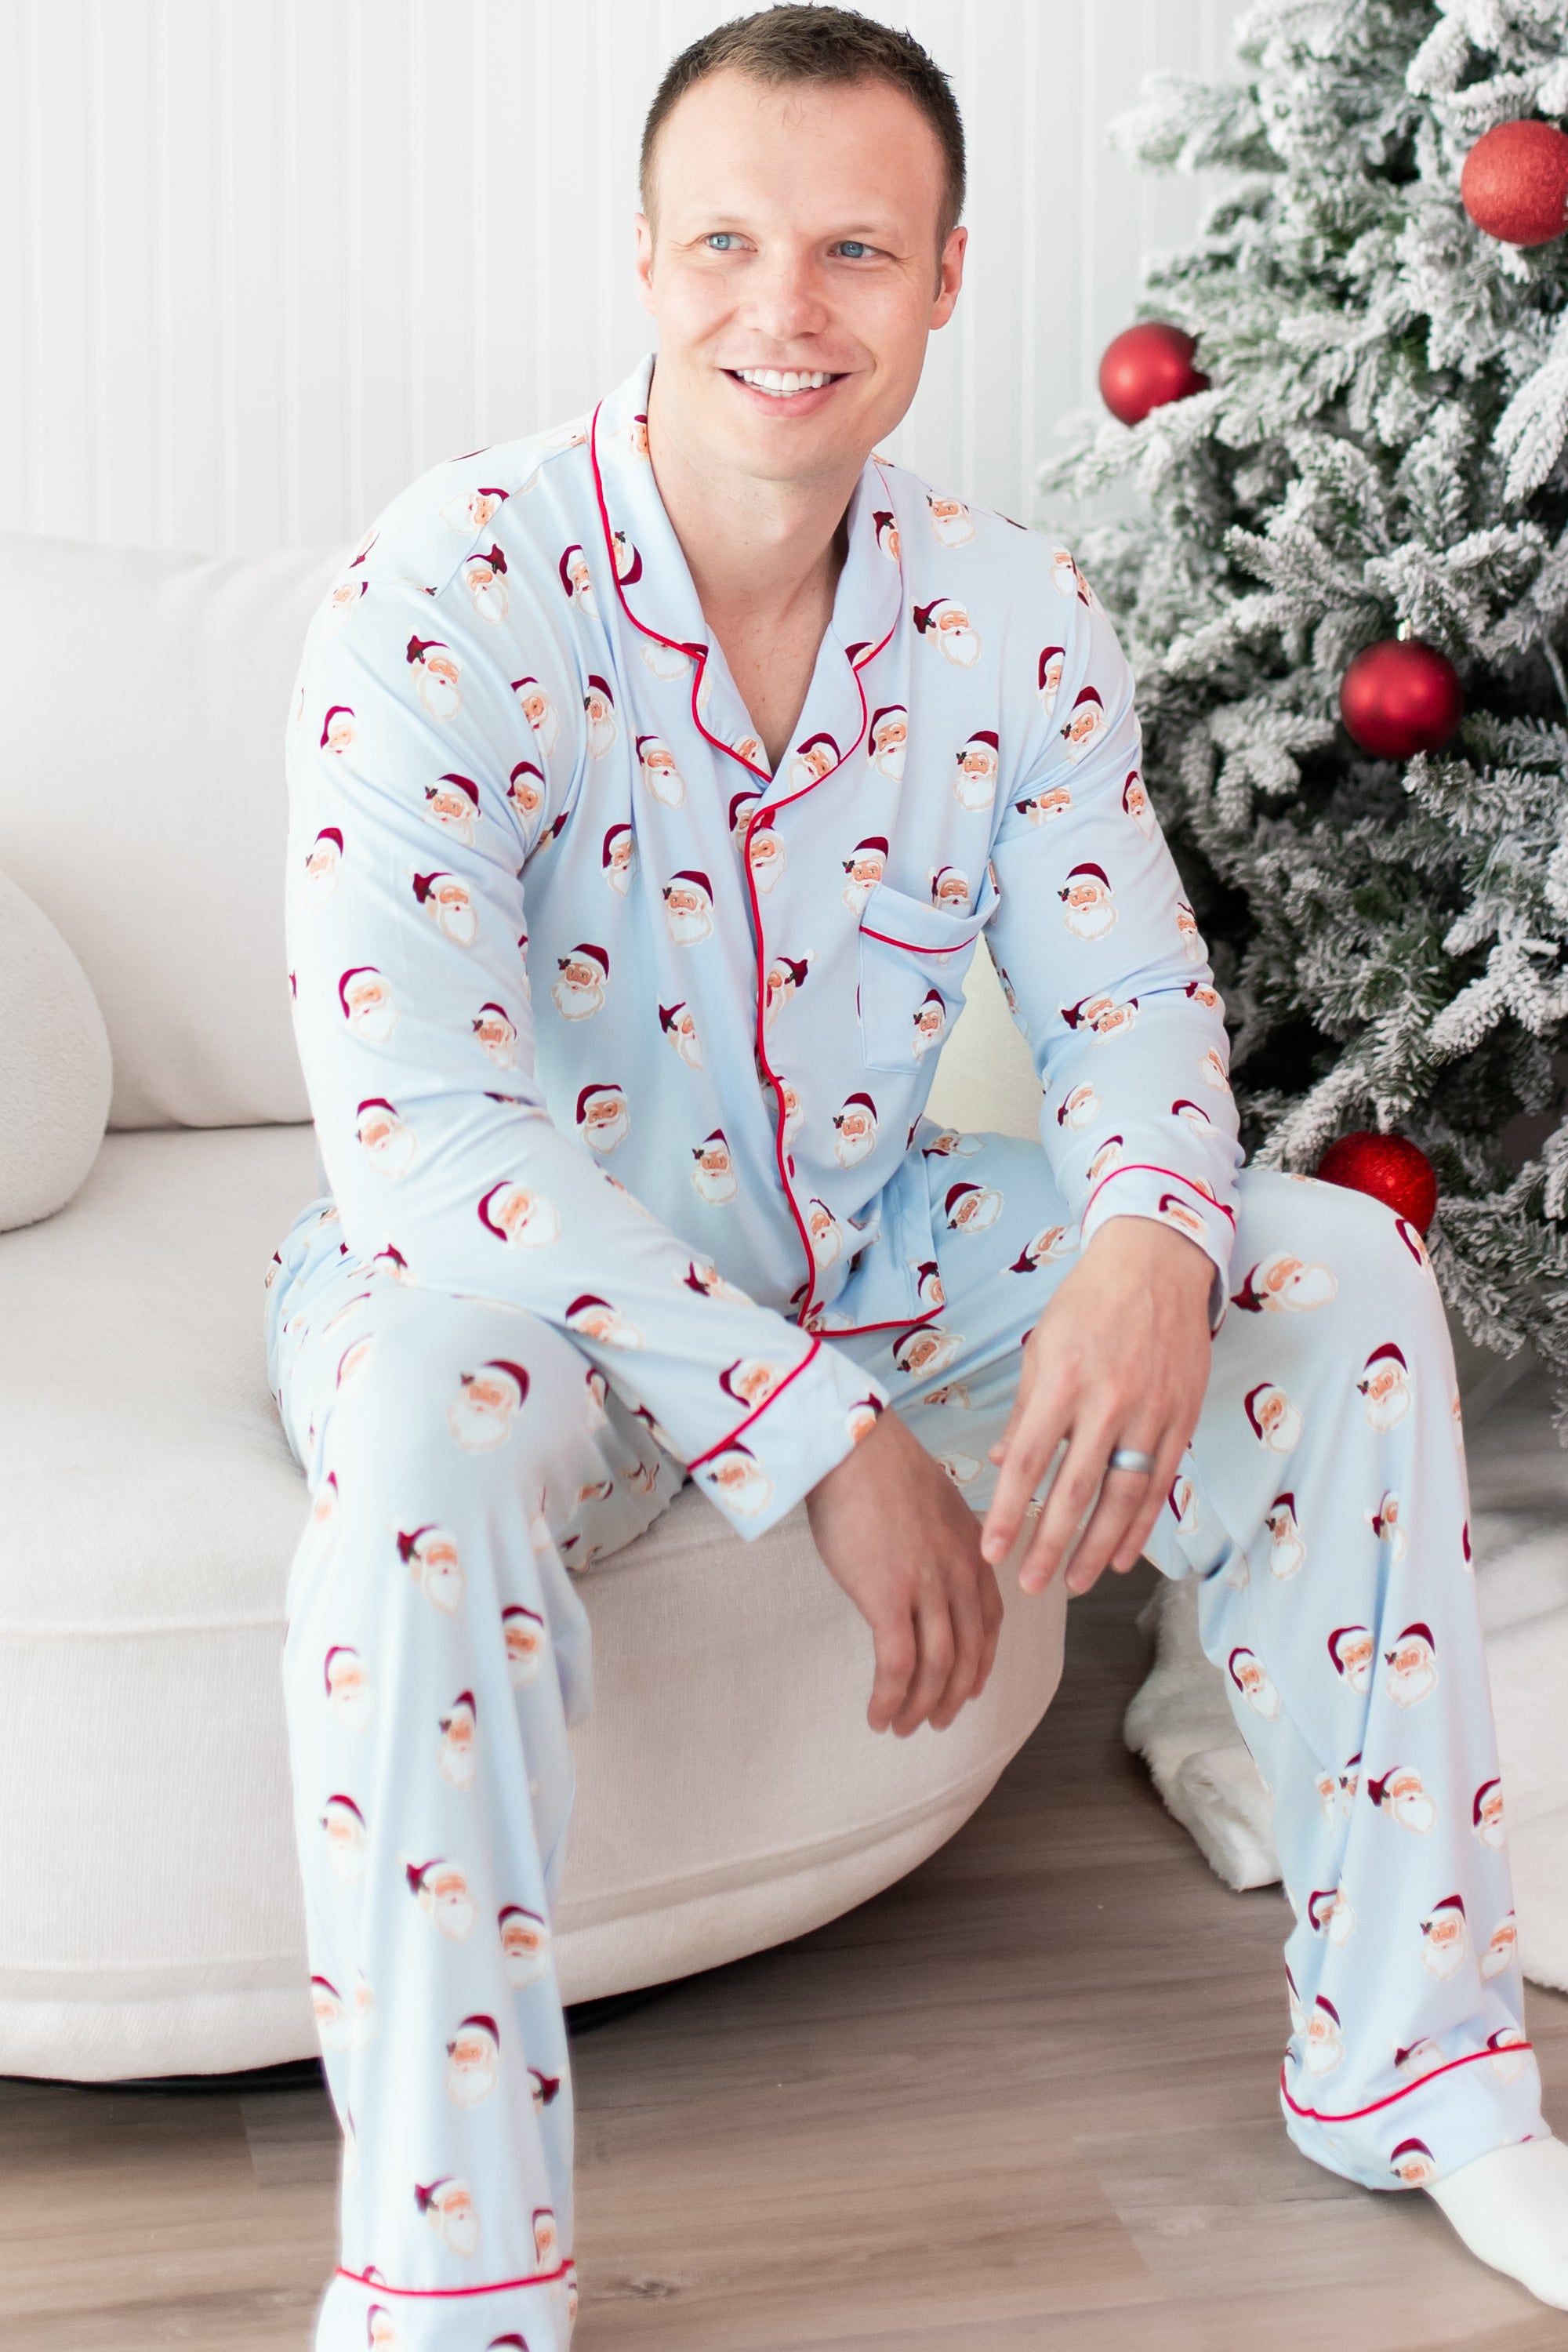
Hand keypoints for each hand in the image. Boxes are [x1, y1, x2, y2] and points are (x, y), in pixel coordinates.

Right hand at [806, 1407, 1004, 1736]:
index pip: (990, 1622)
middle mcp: (961, 1574)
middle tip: (935, 1722)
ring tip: (901, 1727)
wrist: (853, 1445)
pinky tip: (876, 1715)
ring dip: (921, 1708)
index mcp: (974, 1550)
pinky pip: (896, 1667)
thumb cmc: (880, 1465)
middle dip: (953, 1697)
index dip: (980, 1663)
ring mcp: (927, 1588)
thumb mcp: (933, 1501)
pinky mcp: (888, 1599)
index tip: (969, 1688)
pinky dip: (889, 1699)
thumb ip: (941, 1538)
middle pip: (967, 1654)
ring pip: (937, 1669)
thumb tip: (923, 1559)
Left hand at [979, 1217, 1212, 1599]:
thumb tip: (1006, 1464)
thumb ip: (1027, 1411)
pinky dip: (1140, 1525)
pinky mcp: (1181, 1419)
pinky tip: (1121, 1556)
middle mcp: (1108, 1401)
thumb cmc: (1088, 1304)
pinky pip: (1159, 1484)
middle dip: (1049, 1545)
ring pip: (1122, 1498)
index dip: (1008, 1512)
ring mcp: (1150, 1413)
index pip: (1029, 1462)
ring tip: (1074, 1583)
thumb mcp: (1042, 1348)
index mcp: (1062, 1381)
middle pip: (1075, 1491)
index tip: (990, 1552)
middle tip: (1029, 1585)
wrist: (1157, 1265)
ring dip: (1096, 1549)